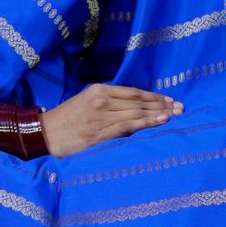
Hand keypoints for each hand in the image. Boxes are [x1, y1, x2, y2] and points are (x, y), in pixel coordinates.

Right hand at [41, 84, 181, 156]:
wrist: (44, 134)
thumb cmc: (66, 118)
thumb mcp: (86, 101)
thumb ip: (108, 101)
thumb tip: (134, 105)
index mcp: (98, 91)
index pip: (133, 92)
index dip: (154, 96)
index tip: (170, 99)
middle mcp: (101, 102)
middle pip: (138, 102)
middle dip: (161, 105)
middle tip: (181, 108)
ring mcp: (100, 119)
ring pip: (135, 114)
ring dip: (157, 114)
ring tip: (174, 115)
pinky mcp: (98, 135)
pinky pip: (126, 128)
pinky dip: (144, 125)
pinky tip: (158, 123)